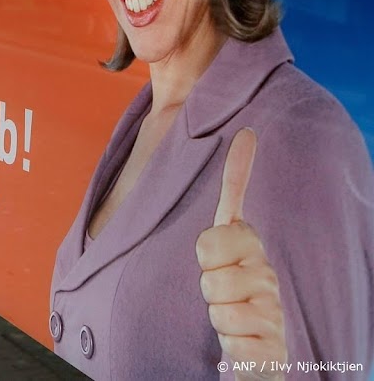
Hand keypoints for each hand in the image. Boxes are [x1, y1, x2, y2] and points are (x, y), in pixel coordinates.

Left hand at [196, 128, 286, 379]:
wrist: (255, 342)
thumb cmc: (234, 286)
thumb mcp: (225, 237)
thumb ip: (234, 188)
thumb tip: (246, 133)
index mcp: (253, 249)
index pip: (213, 239)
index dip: (207, 252)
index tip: (218, 257)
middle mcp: (268, 277)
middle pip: (210, 276)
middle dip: (207, 286)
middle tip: (220, 291)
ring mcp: (274, 312)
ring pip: (218, 310)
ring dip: (216, 317)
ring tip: (231, 315)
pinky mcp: (274, 348)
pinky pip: (234, 343)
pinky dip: (232, 346)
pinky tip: (243, 340)